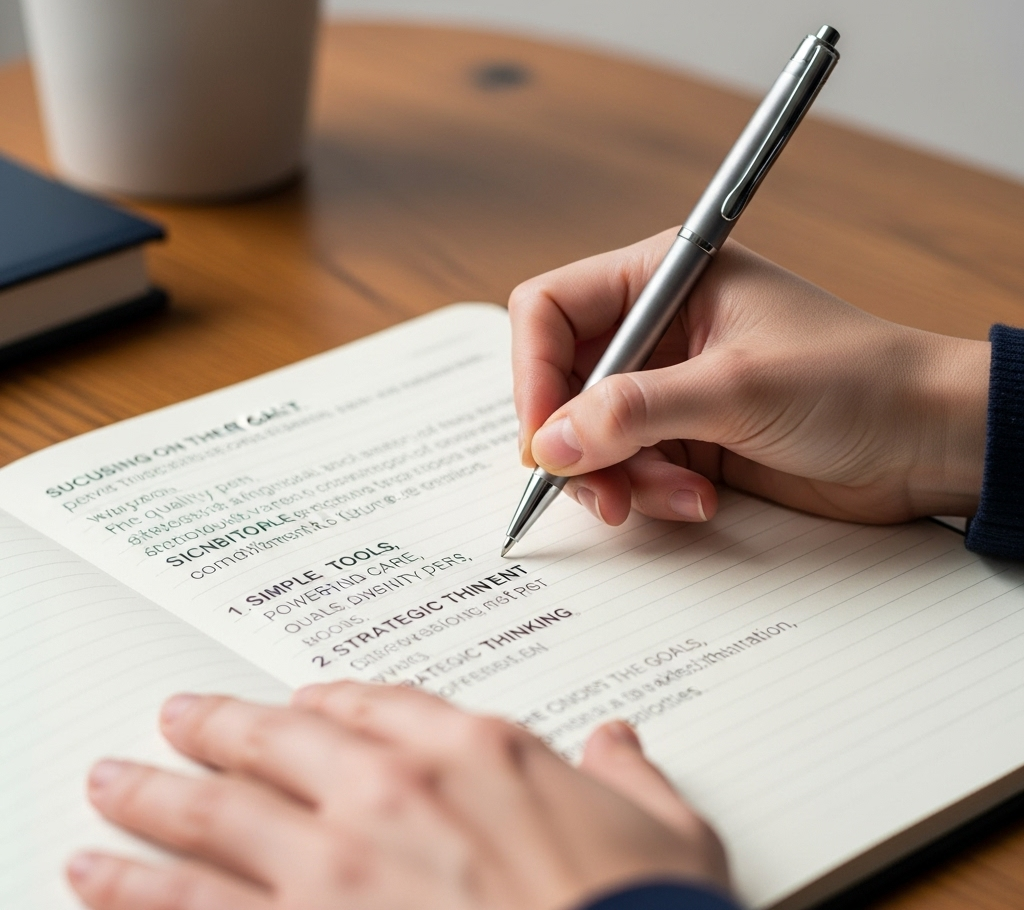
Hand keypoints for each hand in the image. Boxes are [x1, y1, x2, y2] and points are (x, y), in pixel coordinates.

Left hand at [67, 683, 729, 909]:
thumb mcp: (665, 830)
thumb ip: (629, 774)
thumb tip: (623, 743)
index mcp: (477, 750)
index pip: (380, 704)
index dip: (329, 704)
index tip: (298, 708)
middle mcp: (396, 794)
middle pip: (278, 744)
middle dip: (217, 730)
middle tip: (175, 718)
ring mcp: (341, 870)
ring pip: (219, 821)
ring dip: (154, 804)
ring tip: (109, 790)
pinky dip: (143, 897)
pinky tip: (103, 884)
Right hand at [510, 231, 989, 524]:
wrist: (927, 440)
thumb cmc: (856, 382)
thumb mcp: (737, 388)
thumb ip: (635, 411)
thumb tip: (549, 442)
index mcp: (664, 279)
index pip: (551, 310)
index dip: (532, 372)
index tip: (542, 438)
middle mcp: (657, 329)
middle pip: (561, 382)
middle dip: (576, 441)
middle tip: (602, 489)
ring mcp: (669, 387)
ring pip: (589, 435)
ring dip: (619, 477)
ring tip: (676, 496)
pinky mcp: (685, 437)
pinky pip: (629, 469)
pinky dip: (650, 494)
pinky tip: (699, 502)